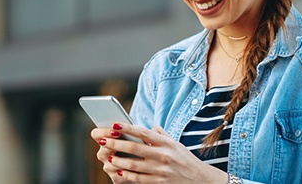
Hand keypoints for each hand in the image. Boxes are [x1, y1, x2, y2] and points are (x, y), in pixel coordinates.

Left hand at [91, 123, 227, 183]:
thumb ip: (160, 134)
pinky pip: (138, 179)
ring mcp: (161, 170)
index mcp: (166, 142)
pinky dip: (127, 175)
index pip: (143, 132)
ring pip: (134, 165)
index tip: (113, 124)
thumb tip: (147, 127)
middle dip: (116, 144)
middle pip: (134, 148)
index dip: (127, 128)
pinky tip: (118, 171)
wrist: (199, 179)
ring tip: (107, 156)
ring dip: (118, 161)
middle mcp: (163, 155)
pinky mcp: (159, 182)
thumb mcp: (175, 143)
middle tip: (102, 140)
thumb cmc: (184, 158)